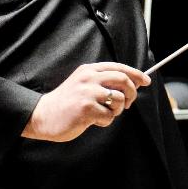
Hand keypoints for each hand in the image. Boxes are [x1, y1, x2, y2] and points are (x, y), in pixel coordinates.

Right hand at [24, 61, 147, 141]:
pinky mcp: (86, 108)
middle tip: (128, 103)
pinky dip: (105, 121)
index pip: (118, 67)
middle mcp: (89, 78)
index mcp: (88, 70)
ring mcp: (87, 92)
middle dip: (131, 93)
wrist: (42, 115)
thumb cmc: (65, 103)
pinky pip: (109, 116)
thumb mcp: (82, 84)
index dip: (135, 74)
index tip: (145, 81)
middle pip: (123, 80)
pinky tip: (93, 120)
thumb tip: (130, 85)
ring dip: (117, 110)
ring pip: (118, 99)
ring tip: (104, 114)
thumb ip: (101, 82)